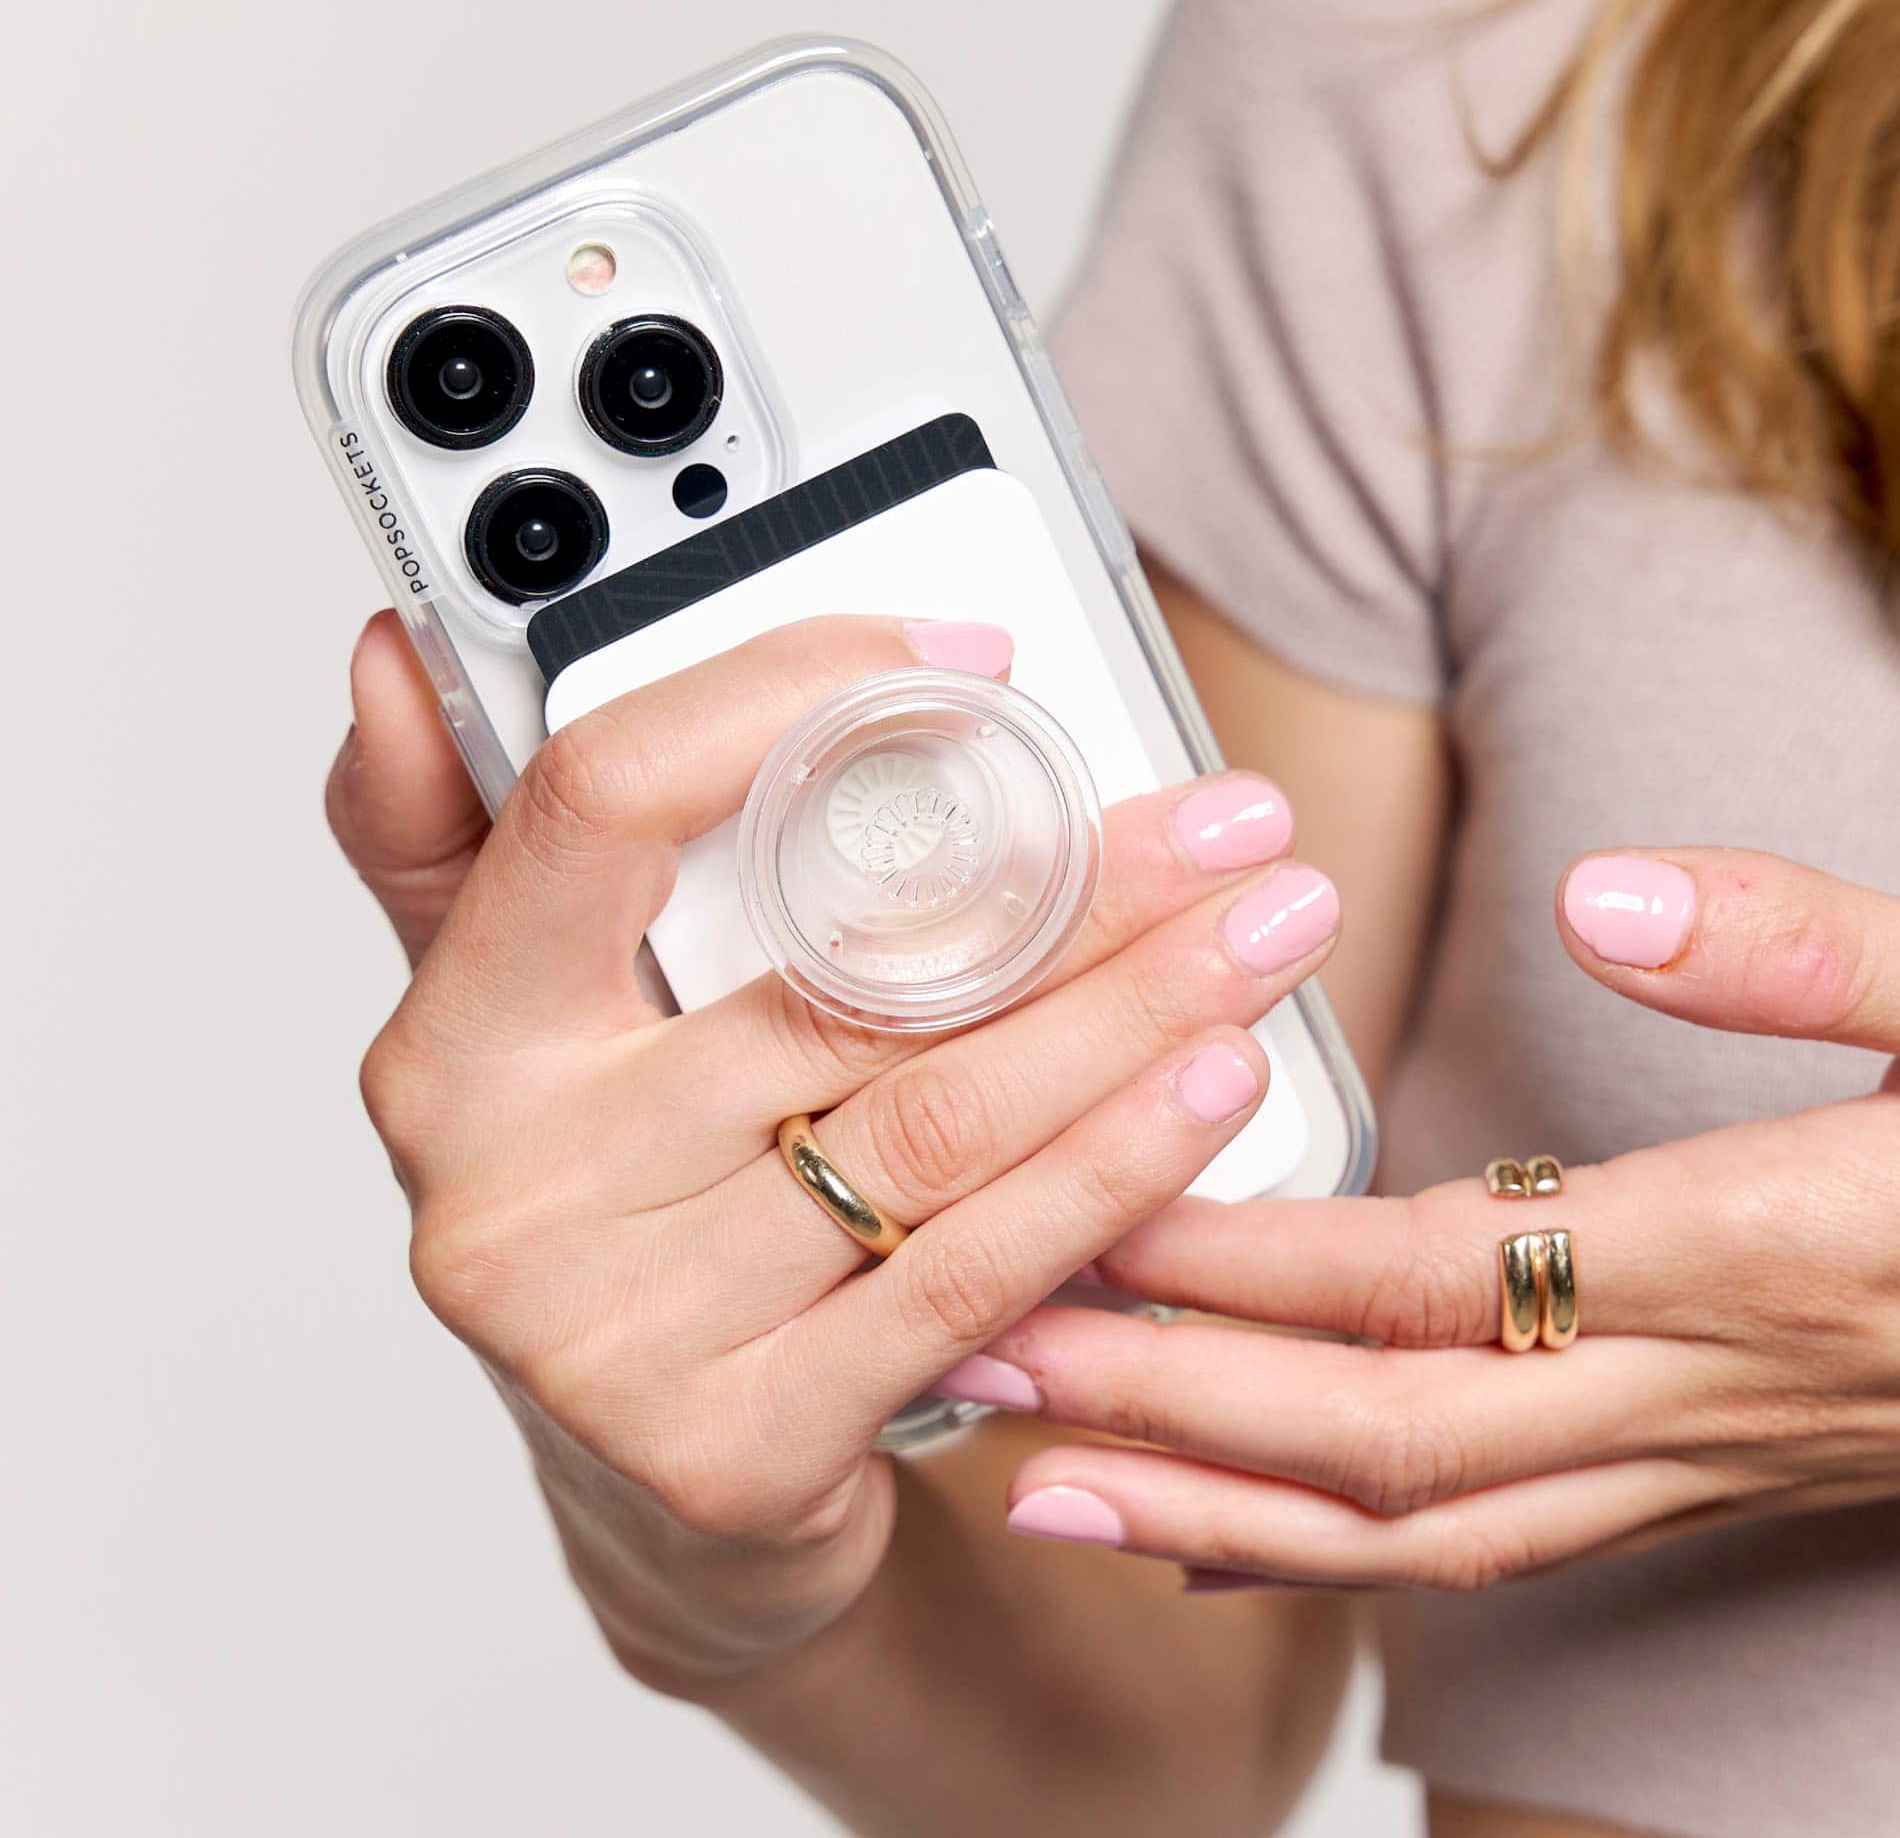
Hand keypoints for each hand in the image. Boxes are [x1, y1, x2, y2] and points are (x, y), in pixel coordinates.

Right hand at [324, 610, 1340, 1682]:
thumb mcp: (532, 1018)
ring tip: (1265, 935)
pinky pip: (969, 1275)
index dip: (787, 696)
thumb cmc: (630, 1204)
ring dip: (1132, 1018)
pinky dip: (1109, 1172)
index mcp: (456, 1040)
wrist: (667, 1483)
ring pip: (929, 1125)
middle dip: (1078, 891)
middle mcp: (510, 1189)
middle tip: (1234, 827)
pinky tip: (1212, 1090)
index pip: (604, 803)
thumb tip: (398, 651)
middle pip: (837, 983)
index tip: (973, 658)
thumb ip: (467, 838)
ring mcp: (613, 1336)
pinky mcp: (737, 1447)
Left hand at [969, 849, 1899, 1591]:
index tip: (1069, 1219)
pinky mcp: (1706, 1464)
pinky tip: (1215, 1528)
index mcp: (1759, 1254)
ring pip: (1418, 1529)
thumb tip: (1601, 894)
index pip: (1427, 1281)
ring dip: (1213, 1505)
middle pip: (1378, 1435)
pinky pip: (1488, 1543)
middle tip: (963, 1358)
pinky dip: (1332, 1548)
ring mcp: (1702, 1453)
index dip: (1229, 1266)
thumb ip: (1813, 944)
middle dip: (1157, 1406)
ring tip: (1031, 1471)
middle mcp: (1707, 1387)